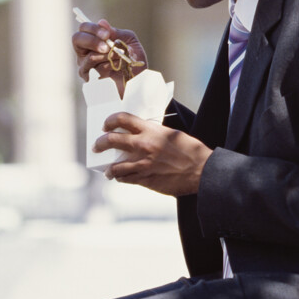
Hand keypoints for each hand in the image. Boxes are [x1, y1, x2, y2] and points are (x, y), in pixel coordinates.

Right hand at [72, 19, 147, 95]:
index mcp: (95, 39)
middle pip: (76, 39)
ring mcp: (86, 65)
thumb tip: (101, 22)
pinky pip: (95, 71)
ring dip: (107, 57)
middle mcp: (87, 51)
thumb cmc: (133, 58)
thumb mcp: (129, 41)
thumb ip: (116, 32)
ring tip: (120, 59)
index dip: (93, 29)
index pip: (84, 28)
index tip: (106, 35)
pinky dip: (107, 68)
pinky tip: (114, 69)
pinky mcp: (90, 78)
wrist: (139, 80)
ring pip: (89, 57)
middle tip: (107, 47)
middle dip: (92, 41)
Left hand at [93, 112, 212, 196]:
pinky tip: (121, 178)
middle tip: (97, 146)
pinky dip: (121, 178)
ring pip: (115, 166)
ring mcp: (143, 164)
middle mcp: (143, 145)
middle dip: (100, 143)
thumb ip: (155, 134)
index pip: (123, 119)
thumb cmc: (190, 150)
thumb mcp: (172, 134)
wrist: (201, 170)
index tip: (106, 125)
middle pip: (112, 141)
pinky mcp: (145, 179)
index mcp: (151, 130)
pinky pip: (126, 179)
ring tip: (107, 170)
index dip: (110, 120)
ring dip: (109, 168)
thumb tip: (144, 134)